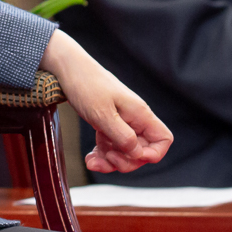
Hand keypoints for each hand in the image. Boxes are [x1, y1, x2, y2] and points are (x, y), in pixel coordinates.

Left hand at [42, 31, 172, 172]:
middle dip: (126, 161)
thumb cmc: (86, 85)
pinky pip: (111, 146)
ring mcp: (121, 122)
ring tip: (92, 161)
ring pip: (125, 152)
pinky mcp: (108, 124)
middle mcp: (134, 119)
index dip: (152, 154)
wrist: (68, 69)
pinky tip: (90, 157)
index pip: (163, 140)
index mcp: (140, 114)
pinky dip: (101, 155)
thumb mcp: (103, 113)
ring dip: (110, 162)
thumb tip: (137, 153)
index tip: (132, 155)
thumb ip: (122, 136)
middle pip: (142, 151)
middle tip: (108, 157)